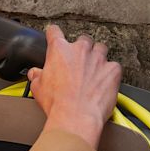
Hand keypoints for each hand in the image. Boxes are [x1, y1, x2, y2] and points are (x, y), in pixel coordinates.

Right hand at [26, 25, 121, 148]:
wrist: (76, 118)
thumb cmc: (58, 103)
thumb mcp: (38, 88)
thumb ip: (37, 75)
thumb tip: (35, 74)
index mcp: (60, 50)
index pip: (55, 32)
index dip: (54, 34)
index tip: (55, 37)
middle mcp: (80, 50)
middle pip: (83, 40)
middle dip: (81, 50)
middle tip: (78, 64)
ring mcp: (98, 59)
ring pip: (100, 49)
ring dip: (97, 58)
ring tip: (93, 72)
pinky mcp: (112, 70)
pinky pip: (114, 66)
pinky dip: (110, 73)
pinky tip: (104, 83)